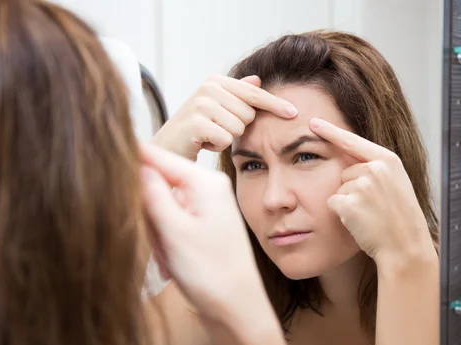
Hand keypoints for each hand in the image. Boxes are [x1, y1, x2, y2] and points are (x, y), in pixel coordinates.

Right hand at [140, 144, 266, 323]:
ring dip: (156, 233)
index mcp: (205, 182)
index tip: (106, 168)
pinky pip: (171, 223)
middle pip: (157, 184)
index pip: (158, 157)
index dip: (131, 162)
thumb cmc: (211, 273)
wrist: (237, 309)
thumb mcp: (174, 231)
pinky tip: (173, 263)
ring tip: (169, 258)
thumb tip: (136, 163)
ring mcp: (206, 207)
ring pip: (160, 207)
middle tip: (158, 243)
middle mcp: (208, 188)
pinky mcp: (203, 224)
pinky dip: (165, 242)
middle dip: (148, 214)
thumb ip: (152, 194)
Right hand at [152, 75, 297, 159]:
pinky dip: (216, 146)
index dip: (275, 104)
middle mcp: (209, 88)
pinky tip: (202, 143)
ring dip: (226, 138)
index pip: (255, 92)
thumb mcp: (217, 110)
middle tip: (216, 130)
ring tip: (208, 136)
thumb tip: (258, 79)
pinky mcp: (196, 122)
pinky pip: (226, 139)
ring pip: (239, 128)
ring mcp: (201, 103)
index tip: (294, 113)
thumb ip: (237, 94)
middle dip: (238, 128)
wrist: (165, 149)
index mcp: (216, 81)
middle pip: (249, 114)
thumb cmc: (195, 131)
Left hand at [309, 118, 434, 274]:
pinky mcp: (348, 203)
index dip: (331, 131)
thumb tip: (348, 157)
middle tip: (374, 206)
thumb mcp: (395, 182)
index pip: (353, 141)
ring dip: (348, 201)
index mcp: (388, 160)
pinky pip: (333, 203)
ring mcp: (361, 186)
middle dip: (352, 188)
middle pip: (344, 171)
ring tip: (370, 214)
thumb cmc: (399, 216)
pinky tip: (360, 221)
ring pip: (338, 188)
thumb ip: (375, 167)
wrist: (405, 245)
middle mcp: (374, 169)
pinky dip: (342, 214)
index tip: (313, 122)